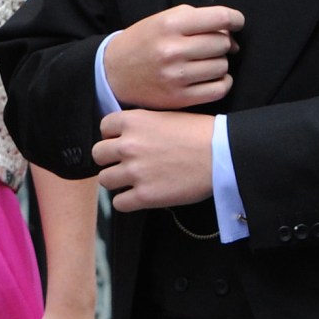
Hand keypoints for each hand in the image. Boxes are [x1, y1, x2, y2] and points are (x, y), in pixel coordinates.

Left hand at [92, 109, 213, 211]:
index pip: (104, 127)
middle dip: (110, 158)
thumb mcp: (166, 115)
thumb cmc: (200, 132)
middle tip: (126, 162)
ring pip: (104, 179)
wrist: (220, 153)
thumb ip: (143, 124)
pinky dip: (127, 200)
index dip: (112, 135)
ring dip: (117, 180)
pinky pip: (119, 203)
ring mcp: (134, 171)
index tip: (122, 140)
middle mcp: (128, 145)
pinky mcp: (143, 196)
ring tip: (133, 180)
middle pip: (98, 154)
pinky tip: (141, 194)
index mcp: (134, 121)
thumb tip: (129, 134)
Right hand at [104, 3, 243, 108]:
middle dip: (224, 42)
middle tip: (212, 45)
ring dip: (220, 62)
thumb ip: (199, 20)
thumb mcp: (165, 19)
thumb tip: (233, 37)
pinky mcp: (179, 98)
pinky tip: (213, 77)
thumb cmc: (145, 41)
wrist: (114, 71)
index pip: (220, 18)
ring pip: (222, 66)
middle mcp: (174, 49)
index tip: (236, 23)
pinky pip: (219, 89)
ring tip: (205, 61)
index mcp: (171, 23)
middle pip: (223, 43)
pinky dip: (223, 82)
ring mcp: (176, 76)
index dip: (235, 19)